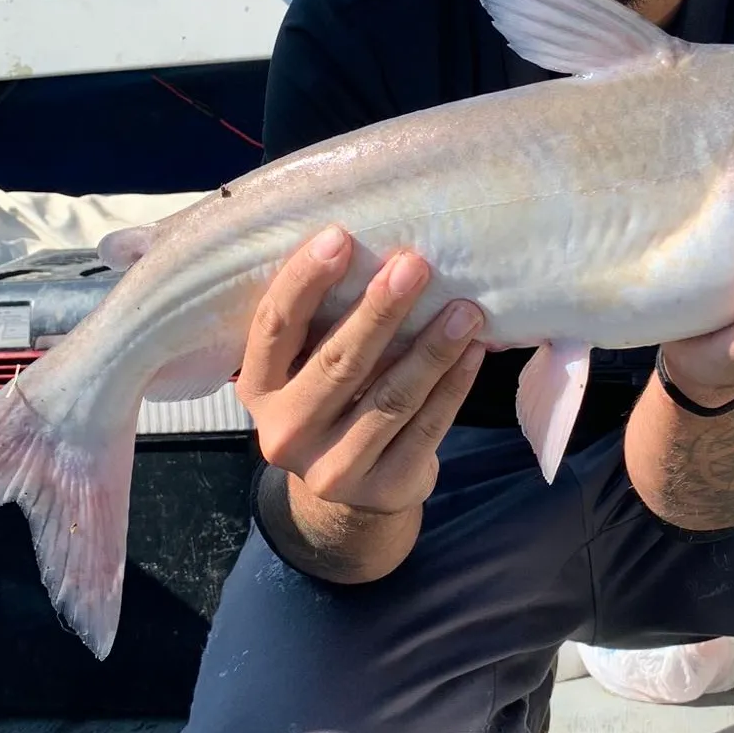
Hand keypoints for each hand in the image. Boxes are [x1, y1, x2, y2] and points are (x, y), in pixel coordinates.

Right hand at [236, 225, 485, 515]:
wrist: (349, 495)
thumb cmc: (332, 398)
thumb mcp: (307, 365)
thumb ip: (326, 321)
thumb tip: (382, 250)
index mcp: (259, 388)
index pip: (274, 326)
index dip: (305, 280)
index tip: (339, 237)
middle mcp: (285, 432)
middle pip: (338, 363)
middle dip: (380, 310)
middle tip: (415, 265)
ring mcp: (333, 469)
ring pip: (391, 398)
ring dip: (432, 349)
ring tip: (465, 309)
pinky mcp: (384, 489)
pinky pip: (426, 428)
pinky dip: (453, 386)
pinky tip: (474, 351)